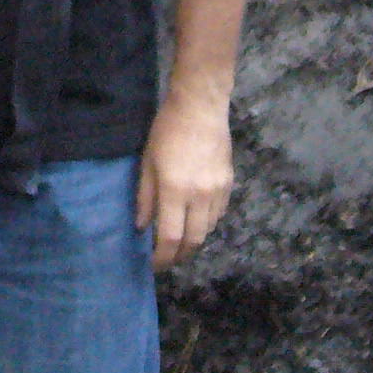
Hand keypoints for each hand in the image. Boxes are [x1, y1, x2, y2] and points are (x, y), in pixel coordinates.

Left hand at [137, 86, 233, 267]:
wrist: (200, 107)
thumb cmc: (167, 130)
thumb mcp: (147, 162)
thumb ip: (145, 197)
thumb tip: (142, 226)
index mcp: (174, 190)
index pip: (170, 237)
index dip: (162, 257)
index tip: (154, 264)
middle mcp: (199, 195)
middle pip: (193, 240)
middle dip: (179, 256)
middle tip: (168, 259)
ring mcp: (217, 191)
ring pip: (208, 229)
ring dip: (193, 240)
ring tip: (180, 241)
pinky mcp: (229, 183)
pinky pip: (218, 214)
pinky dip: (206, 223)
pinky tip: (196, 220)